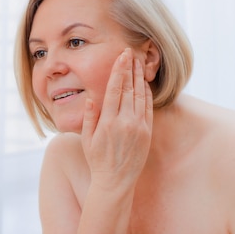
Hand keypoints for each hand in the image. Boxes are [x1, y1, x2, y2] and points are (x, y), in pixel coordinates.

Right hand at [81, 48, 152, 190]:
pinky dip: (146, 94)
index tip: (121, 56)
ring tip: (138, 63)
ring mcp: (138, 127)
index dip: (118, 71)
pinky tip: (144, 84)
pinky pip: (148, 108)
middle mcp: (125, 122)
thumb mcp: (86, 139)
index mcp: (108, 122)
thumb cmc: (97, 160)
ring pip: (140, 96)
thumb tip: (92, 98)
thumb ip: (89, 117)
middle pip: (128, 88)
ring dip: (139, 78)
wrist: (115, 181)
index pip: (114, 89)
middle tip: (130, 52)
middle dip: (129, 69)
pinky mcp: (147, 133)